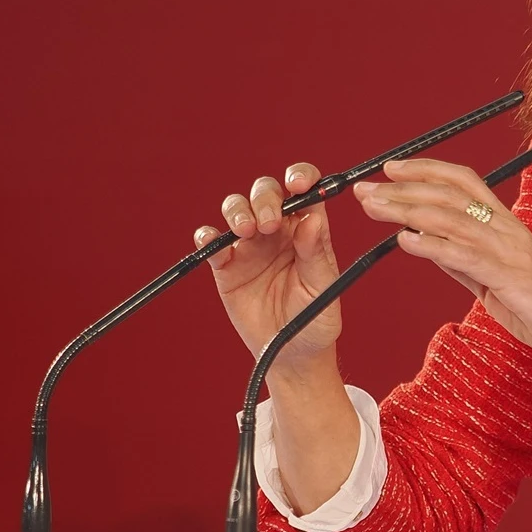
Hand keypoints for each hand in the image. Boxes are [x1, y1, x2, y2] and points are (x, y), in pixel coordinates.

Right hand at [194, 163, 342, 378]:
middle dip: (265, 198)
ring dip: (238, 211)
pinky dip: (207, 237)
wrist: (293, 355)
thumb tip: (313, 219)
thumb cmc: (316, 320)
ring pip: (236, 209)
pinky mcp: (226, 267)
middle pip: (265, 193)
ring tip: (246, 231)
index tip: (299, 183)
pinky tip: (215, 244)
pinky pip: (211, 243)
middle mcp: (278, 231)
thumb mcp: (323, 288)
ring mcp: (250, 246)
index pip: (304, 190)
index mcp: (307, 230)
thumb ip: (316, 253)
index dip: (301, 177)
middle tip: (270, 222)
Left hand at [353, 158, 531, 365]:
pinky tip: (405, 240)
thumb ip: (466, 261)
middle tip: (364, 189)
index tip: (390, 169)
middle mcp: (507, 229)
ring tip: (374, 208)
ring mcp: (509, 251)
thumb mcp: (497, 281)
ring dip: (406, 210)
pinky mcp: (510, 277)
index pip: (463, 182)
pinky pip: (465, 255)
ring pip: (450, 219)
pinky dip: (432, 245)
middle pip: (449, 194)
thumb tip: (429, 245)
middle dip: (402, 188)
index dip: (426, 170)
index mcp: (506, 225)